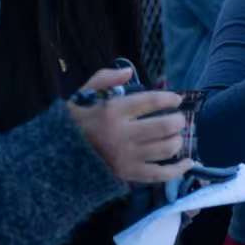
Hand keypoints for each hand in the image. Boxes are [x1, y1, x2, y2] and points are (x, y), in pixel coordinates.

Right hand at [69, 68, 193, 183]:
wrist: (56, 155)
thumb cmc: (74, 122)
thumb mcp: (82, 95)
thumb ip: (105, 79)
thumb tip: (128, 70)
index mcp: (112, 112)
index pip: (151, 101)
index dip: (169, 99)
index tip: (176, 99)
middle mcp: (122, 134)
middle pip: (165, 126)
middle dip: (178, 121)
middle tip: (179, 119)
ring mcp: (126, 156)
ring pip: (167, 148)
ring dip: (178, 141)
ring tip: (176, 136)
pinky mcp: (128, 174)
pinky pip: (161, 174)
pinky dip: (179, 169)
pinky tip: (188, 162)